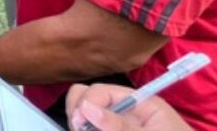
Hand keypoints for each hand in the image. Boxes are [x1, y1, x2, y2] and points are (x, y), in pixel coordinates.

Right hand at [67, 84, 191, 130]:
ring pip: (82, 114)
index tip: (80, 123)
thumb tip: (87, 109)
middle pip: (85, 96)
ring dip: (80, 124)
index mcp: (139, 102)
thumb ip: (121, 125)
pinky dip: (85, 129)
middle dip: (77, 111)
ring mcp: (115, 122)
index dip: (86, 103)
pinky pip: (90, 126)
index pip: (100, 90)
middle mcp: (124, 109)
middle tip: (81, 130)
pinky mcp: (110, 128)